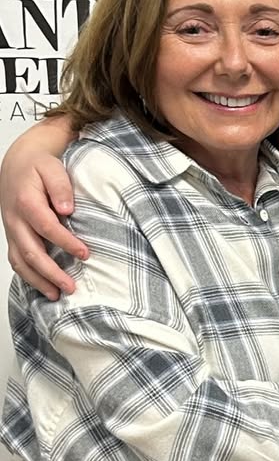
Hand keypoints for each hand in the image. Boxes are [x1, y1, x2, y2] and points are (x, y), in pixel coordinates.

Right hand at [2, 128, 83, 299]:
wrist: (16, 165)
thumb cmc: (38, 167)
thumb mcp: (51, 168)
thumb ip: (60, 187)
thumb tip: (66, 209)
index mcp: (26, 202)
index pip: (46, 227)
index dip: (65, 242)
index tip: (84, 253)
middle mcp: (15, 220)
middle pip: (31, 251)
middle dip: (51, 272)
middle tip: (71, 286)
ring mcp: (12, 230)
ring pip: (20, 261)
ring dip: (38, 280)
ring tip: (58, 295)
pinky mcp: (13, 237)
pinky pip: (17, 260)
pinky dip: (29, 277)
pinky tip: (45, 287)